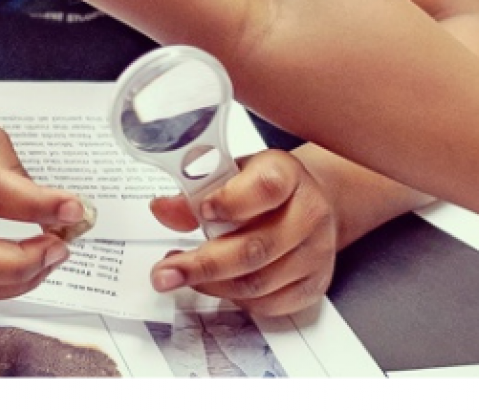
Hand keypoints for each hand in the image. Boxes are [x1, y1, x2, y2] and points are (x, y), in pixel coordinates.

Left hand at [147, 150, 339, 317]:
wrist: (308, 203)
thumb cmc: (264, 187)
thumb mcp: (232, 174)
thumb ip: (198, 190)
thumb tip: (162, 209)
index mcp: (288, 175)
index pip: (266, 188)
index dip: (231, 202)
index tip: (202, 211)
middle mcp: (309, 213)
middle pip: (256, 247)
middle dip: (203, 264)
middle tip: (165, 272)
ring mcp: (315, 252)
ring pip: (258, 283)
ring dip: (211, 284)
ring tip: (182, 275)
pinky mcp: (313, 285)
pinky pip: (268, 305)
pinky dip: (234, 298)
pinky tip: (215, 285)